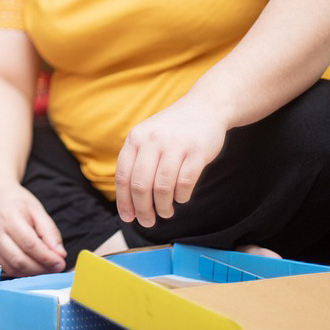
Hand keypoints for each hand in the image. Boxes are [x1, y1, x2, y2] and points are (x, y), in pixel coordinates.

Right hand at [0, 186, 66, 275]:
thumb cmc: (16, 202)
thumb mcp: (37, 210)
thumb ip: (50, 232)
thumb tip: (60, 254)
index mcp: (8, 217)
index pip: (29, 244)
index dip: (46, 257)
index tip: (60, 263)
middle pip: (19, 259)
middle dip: (40, 269)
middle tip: (55, 269)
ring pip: (11, 268)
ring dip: (31, 273)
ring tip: (45, 269)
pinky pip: (3, 268)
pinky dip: (19, 272)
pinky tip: (31, 268)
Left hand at [114, 96, 227, 227]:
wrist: (205, 107)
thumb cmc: (173, 129)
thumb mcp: (147, 136)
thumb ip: (137, 161)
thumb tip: (128, 200)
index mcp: (136, 138)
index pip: (123, 176)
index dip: (124, 201)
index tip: (128, 218)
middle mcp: (152, 140)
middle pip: (140, 185)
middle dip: (143, 209)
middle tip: (148, 222)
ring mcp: (175, 145)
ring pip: (162, 187)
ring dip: (163, 206)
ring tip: (166, 213)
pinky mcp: (197, 151)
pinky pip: (185, 183)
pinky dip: (181, 196)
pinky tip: (181, 198)